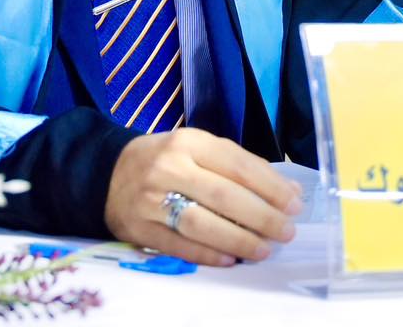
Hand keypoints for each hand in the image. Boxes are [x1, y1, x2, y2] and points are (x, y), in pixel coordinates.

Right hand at [104, 127, 302, 265]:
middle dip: (261, 216)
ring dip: (238, 240)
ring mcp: (151, 199)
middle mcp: (169, 167)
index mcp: (189, 141)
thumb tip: (287, 191)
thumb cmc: (166, 160)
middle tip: (286, 231)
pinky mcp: (139, 227)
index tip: (295, 204)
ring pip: (202, 223)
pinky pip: (179, 245)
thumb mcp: (199, 149)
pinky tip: (231, 260)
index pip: (237, 164)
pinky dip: (208, 254)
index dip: (270, 186)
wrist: (107, 173)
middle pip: (223, 195)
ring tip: (264, 249)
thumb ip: (240, 167)